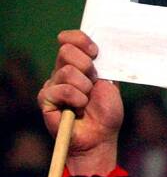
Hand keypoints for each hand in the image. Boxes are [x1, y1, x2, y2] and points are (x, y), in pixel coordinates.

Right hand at [37, 30, 122, 173]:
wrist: (101, 137)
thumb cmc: (107, 113)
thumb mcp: (110, 84)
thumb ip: (102, 64)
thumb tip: (96, 46)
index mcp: (78, 64)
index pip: (70, 39)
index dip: (81, 40)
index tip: (95, 52)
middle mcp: (62, 71)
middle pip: (66, 50)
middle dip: (86, 65)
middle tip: (93, 83)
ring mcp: (52, 85)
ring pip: (66, 71)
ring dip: (84, 87)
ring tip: (86, 101)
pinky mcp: (45, 99)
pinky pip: (62, 89)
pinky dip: (76, 99)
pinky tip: (78, 109)